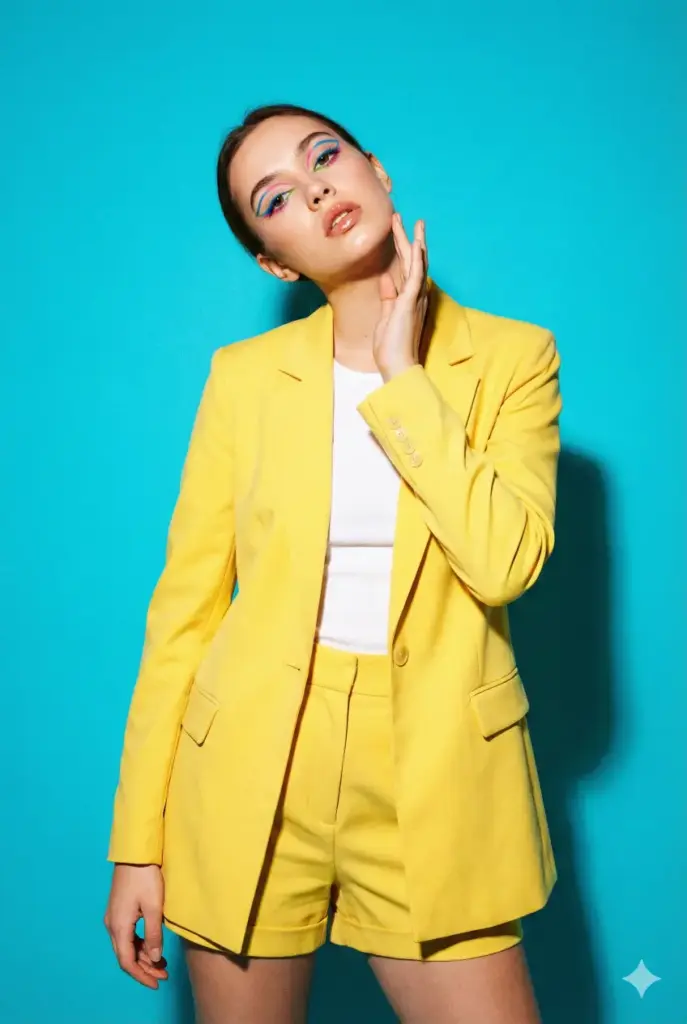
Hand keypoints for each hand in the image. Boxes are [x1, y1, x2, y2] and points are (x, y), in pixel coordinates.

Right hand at [104, 864, 167, 989]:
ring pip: (127, 945)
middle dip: (144, 968)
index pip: (126, 961)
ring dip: (143, 956)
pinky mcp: (119, 910)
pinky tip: (153, 945)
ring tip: (162, 963)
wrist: (134, 852)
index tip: (156, 983)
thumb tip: (155, 958)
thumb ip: (154, 934)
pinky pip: (128, 935)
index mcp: (118, 926)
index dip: (141, 975)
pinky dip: (140, 944)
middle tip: (164, 975)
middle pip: (126, 955)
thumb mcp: (154, 907)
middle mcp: (112, 925)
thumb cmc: (145, 877)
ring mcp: (114, 917)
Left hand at [373, 213, 428, 381]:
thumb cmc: (391, 347)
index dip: (402, 248)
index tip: (397, 231)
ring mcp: (414, 299)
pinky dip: (417, 260)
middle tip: (402, 217)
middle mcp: (415, 296)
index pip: (406, 269)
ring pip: (416, 264)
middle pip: (412, 261)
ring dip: (414, 242)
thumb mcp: (386, 317)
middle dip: (407, 238)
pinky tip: (417, 245)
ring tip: (414, 223)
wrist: (397, 366)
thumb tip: (386, 279)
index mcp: (408, 299)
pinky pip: (415, 278)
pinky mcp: (409, 304)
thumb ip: (388, 298)